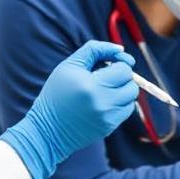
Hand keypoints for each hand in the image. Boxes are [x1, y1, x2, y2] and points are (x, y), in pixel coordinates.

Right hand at [0, 41, 138, 178]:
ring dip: (123, 90)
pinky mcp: (109, 127)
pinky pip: (127, 110)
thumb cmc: (57, 93)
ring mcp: (108, 117)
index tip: (110, 63)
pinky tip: (105, 101)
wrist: (47, 129)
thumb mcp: (69, 65)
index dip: (120, 63)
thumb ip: (95, 50)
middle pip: (131, 84)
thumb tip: (120, 49)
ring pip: (131, 98)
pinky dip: (120, 103)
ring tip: (106, 88)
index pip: (124, 70)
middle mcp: (102, 103)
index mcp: (91, 85)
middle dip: (122, 77)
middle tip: (107, 76)